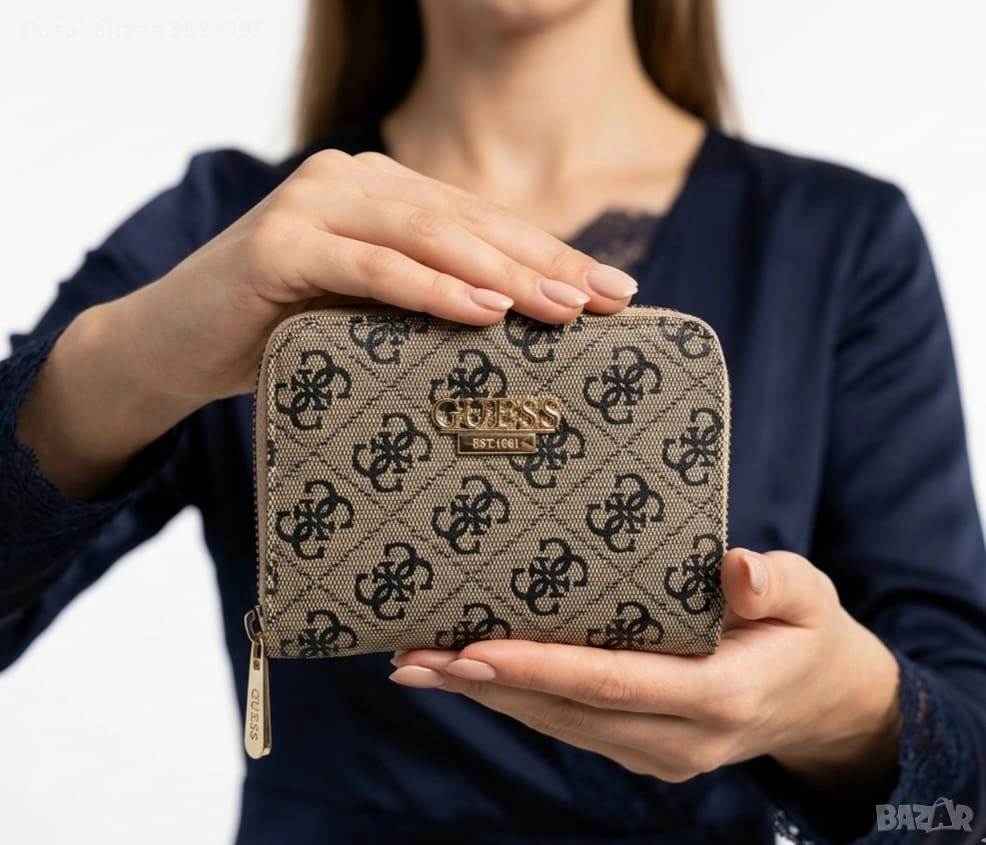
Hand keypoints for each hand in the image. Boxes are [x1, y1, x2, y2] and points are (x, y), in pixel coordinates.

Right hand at [117, 149, 638, 402]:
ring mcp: (312, 203)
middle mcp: (352, 182)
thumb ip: (429, 303)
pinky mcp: (277, 243)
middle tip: (610, 302)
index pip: (484, 223)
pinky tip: (483, 309)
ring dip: (501, 272)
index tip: (617, 294)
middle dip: (546, 263)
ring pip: (427, 234)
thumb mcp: (370, 314)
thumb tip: (526, 332)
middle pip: (469, 222)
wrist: (173, 345)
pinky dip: (429, 288)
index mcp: (382, 194)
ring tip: (562, 309)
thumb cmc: (283, 335)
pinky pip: (370, 266)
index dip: (553, 255)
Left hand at [390, 549, 902, 792]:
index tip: (472, 649)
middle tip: (412, 658)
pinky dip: (514, 700)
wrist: (820, 702)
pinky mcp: (640, 747)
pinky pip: (566, 724)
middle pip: (564, 710)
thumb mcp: (808, 595)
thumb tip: (738, 567)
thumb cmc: (805, 633)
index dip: (539, 668)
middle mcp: (679, 738)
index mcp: (719, 696)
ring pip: (555, 724)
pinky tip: (468, 677)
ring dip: (484, 695)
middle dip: (483, 684)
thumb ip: (776, 584)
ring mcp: (656, 752)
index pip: (612, 683)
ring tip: (418, 667)